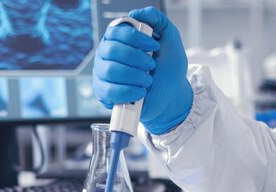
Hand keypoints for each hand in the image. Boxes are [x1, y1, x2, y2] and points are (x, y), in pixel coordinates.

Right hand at [93, 7, 192, 134]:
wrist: (172, 94)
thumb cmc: (168, 67)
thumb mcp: (169, 37)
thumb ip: (156, 19)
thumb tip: (136, 12)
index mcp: (118, 38)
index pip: (116, 31)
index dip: (135, 38)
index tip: (154, 45)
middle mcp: (106, 54)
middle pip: (111, 50)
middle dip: (136, 59)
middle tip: (151, 66)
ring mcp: (103, 73)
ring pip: (110, 71)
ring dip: (135, 76)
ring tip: (148, 81)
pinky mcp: (104, 93)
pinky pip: (110, 91)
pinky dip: (129, 91)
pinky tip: (140, 92)